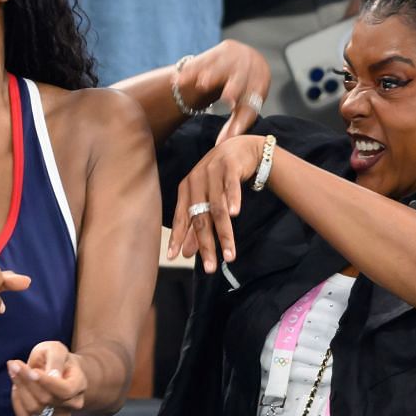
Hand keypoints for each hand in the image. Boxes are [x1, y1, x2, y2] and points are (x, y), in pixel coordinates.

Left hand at [8, 341, 86, 415]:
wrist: (58, 372)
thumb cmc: (56, 359)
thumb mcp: (56, 349)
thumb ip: (55, 359)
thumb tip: (51, 376)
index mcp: (79, 384)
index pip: (65, 390)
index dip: (46, 382)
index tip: (32, 370)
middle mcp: (73, 404)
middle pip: (46, 399)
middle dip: (26, 381)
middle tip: (14, 364)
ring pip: (34, 410)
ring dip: (20, 390)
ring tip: (14, 373)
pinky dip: (17, 403)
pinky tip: (17, 389)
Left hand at [169, 132, 268, 272]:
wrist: (242, 148)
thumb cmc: (221, 177)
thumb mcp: (207, 199)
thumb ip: (197, 225)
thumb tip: (186, 253)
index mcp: (186, 189)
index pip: (181, 218)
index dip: (178, 237)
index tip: (173, 258)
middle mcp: (196, 180)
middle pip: (200, 218)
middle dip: (206, 244)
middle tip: (210, 268)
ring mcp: (212, 172)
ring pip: (217, 208)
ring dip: (224, 233)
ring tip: (229, 255)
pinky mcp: (230, 166)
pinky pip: (231, 185)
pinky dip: (233, 199)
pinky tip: (234, 214)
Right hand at [172, 40, 271, 147]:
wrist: (243, 63)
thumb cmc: (243, 93)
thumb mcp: (242, 108)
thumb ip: (234, 126)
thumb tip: (222, 146)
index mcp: (261, 82)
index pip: (254, 95)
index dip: (244, 105)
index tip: (232, 113)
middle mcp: (253, 66)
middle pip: (241, 77)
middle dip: (232, 85)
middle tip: (226, 97)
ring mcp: (239, 55)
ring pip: (223, 66)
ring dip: (210, 75)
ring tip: (201, 85)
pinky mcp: (225, 48)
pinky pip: (206, 60)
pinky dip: (191, 71)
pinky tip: (179, 81)